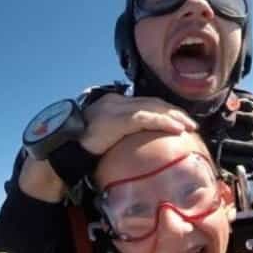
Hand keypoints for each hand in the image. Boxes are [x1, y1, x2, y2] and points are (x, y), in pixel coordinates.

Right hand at [80, 92, 196, 154]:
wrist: (61, 150)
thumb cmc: (79, 149)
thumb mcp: (104, 139)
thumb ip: (120, 137)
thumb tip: (135, 149)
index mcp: (113, 104)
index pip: (144, 103)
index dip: (164, 111)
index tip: (179, 121)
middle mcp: (115, 102)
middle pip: (152, 102)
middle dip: (174, 112)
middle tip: (191, 123)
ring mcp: (116, 109)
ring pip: (153, 108)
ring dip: (174, 117)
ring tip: (189, 126)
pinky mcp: (116, 119)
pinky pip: (146, 118)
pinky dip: (164, 122)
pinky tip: (177, 129)